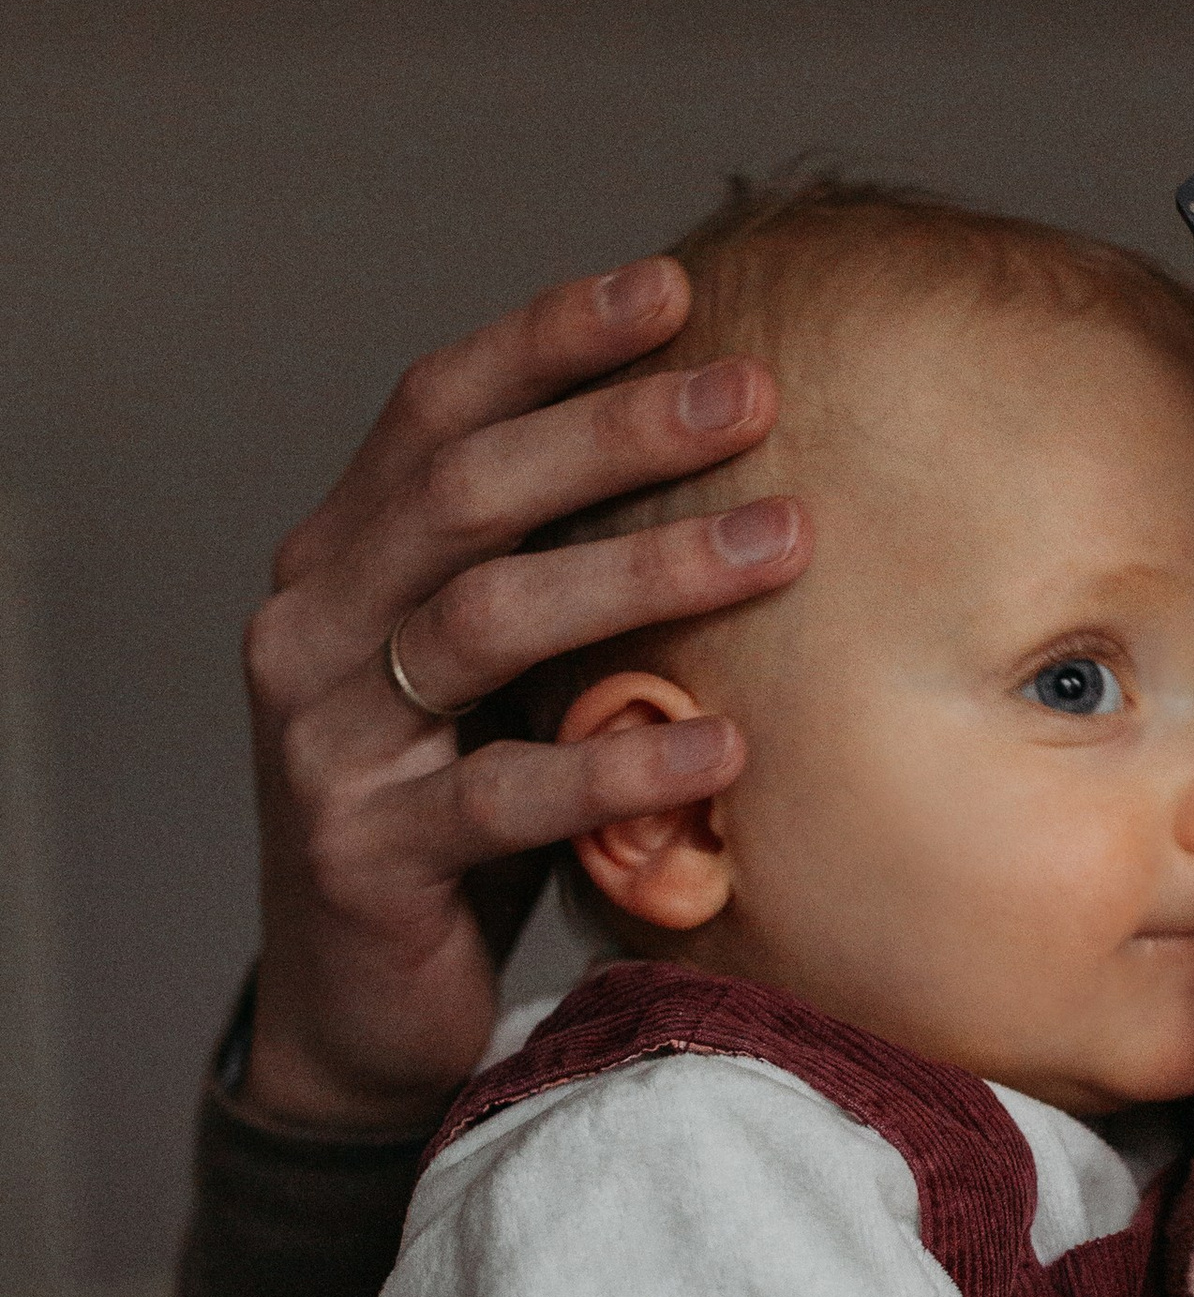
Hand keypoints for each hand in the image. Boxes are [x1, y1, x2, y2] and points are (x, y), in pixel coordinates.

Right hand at [238, 260, 812, 1130]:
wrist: (360, 1009)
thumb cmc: (458, 816)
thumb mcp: (493, 676)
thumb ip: (548, 571)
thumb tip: (716, 444)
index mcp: (341, 557)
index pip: (434, 409)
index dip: (547, 340)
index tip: (672, 287)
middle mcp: (311, 626)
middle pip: (464, 491)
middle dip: (614, 428)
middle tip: (752, 392)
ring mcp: (326, 743)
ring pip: (486, 622)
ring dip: (643, 572)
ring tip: (780, 544)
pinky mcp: (366, 856)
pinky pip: (505, 795)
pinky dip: (619, 765)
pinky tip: (725, 744)